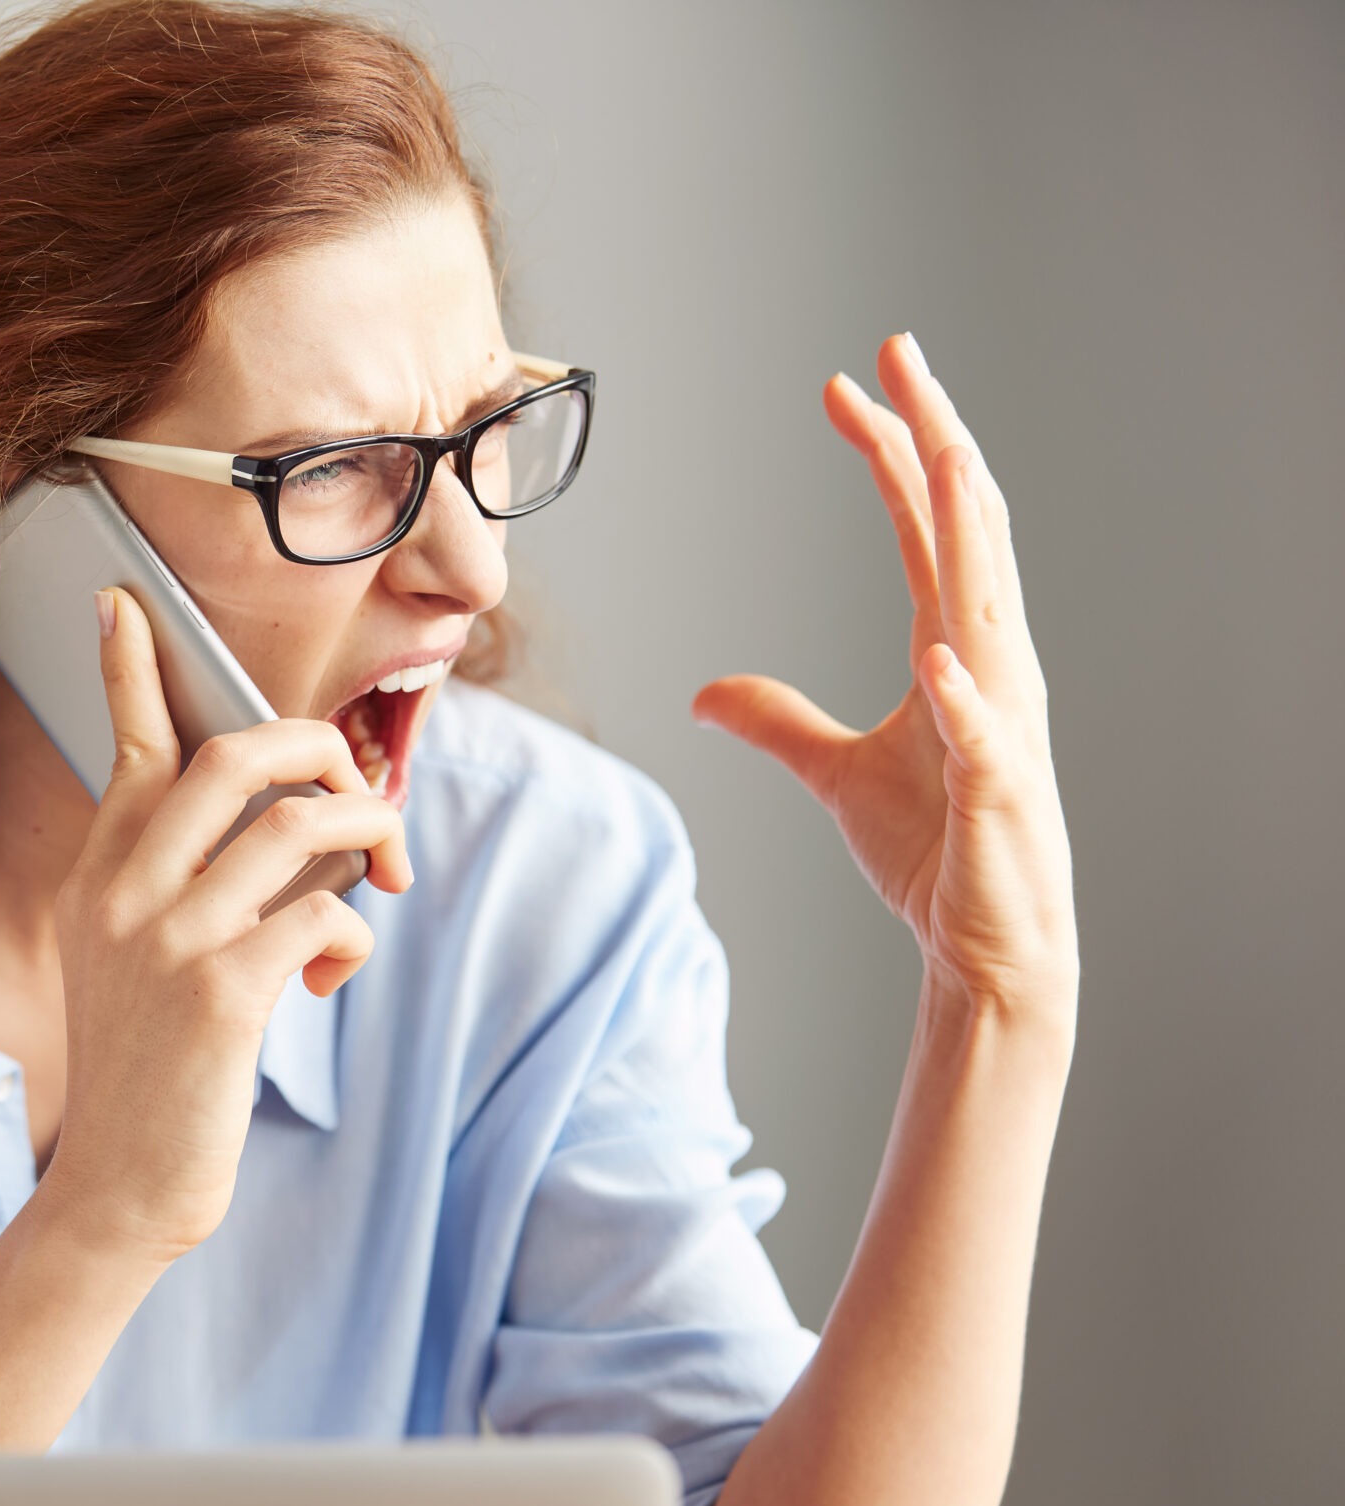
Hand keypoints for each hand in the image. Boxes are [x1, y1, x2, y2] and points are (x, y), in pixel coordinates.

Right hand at [38, 589, 414, 1263]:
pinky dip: (350, 931)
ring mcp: (167, 939)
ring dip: (359, 832)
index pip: (124, 748)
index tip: (124, 604)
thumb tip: (297, 832)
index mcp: (98, 876)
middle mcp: (120, 893)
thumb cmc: (149, 1071)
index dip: (131, 670)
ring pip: (292, 827)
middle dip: (314, 749)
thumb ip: (184, 888)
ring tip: (375, 867)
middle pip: (230, 758)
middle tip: (354, 782)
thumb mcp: (133, 961)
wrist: (118, 1185)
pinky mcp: (221, 994)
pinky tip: (331, 975)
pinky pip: (322, 914)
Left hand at [692, 333, 1077, 1022]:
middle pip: (965, 532)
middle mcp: (991, 668)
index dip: (889, 452)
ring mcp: (1002, 728)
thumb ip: (776, 722)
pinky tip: (938, 658)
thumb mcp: (836, 774)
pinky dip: (963, 698)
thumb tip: (706, 693)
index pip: (924, 526)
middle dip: (935, 439)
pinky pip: (984, 740)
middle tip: (901, 354)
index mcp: (957, 649)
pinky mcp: (997, 799)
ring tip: (943, 449)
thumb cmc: (937, 855)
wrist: (989, 950)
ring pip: (988, 607)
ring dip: (965, 530)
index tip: (847, 385)